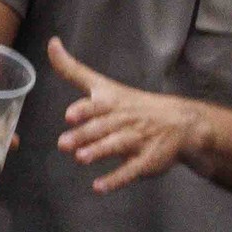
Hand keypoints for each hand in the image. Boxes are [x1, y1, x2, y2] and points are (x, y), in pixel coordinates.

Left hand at [48, 37, 207, 192]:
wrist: (179, 122)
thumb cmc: (131, 104)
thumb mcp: (103, 85)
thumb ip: (72, 69)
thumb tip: (51, 43)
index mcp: (111, 102)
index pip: (97, 105)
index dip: (84, 110)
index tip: (70, 115)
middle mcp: (123, 120)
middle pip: (102, 128)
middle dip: (84, 135)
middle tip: (64, 144)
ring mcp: (136, 141)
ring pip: (116, 146)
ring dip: (99, 152)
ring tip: (81, 158)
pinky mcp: (146, 161)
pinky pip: (130, 171)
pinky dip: (115, 180)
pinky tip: (99, 187)